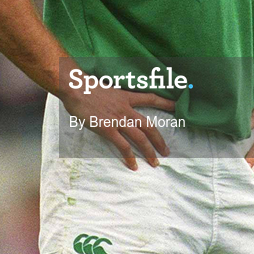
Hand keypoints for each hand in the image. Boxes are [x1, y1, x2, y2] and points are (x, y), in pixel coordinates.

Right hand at [60, 82, 175, 170]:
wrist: (76, 88)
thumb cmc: (85, 87)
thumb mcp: (105, 89)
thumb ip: (112, 99)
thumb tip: (112, 105)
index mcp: (126, 97)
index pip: (150, 98)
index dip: (165, 102)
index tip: (177, 106)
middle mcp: (125, 109)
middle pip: (149, 126)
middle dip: (160, 140)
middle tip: (166, 151)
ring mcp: (118, 120)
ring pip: (140, 138)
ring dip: (149, 152)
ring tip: (155, 163)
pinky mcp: (108, 129)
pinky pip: (123, 146)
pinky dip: (130, 157)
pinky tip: (134, 166)